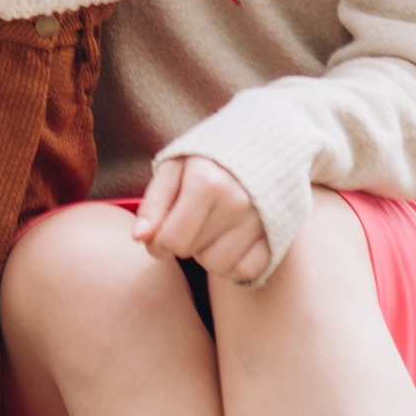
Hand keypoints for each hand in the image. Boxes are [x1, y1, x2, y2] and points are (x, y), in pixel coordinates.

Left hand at [136, 150, 270, 288]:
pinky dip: (233, 265)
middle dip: (183, 242)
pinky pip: (245, 272)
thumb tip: (139, 237)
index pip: (170, 240)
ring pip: (217, 266)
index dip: (157, 244)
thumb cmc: (211, 157)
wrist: (268, 144)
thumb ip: (154, 201)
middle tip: (191, 220)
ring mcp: (260, 221)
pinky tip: (230, 243)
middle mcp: (236, 202)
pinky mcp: (277, 236)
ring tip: (212, 228)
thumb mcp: (175, 166)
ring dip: (207, 254)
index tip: (158, 234)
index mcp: (206, 182)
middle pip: (191, 253)